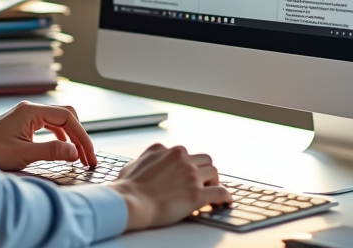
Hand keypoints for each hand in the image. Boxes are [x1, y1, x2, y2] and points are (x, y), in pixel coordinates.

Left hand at [0, 101, 97, 170]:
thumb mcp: (23, 154)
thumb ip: (51, 152)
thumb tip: (75, 152)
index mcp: (31, 112)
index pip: (68, 118)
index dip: (82, 137)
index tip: (89, 156)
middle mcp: (31, 109)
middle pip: (67, 115)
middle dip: (80, 135)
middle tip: (87, 157)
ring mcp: (27, 115)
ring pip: (60, 119)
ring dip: (71, 136)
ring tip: (78, 156)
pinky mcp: (24, 123)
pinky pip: (50, 125)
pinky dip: (61, 136)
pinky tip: (63, 149)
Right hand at [108, 144, 231, 230]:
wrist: (130, 202)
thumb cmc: (127, 188)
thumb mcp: (133, 164)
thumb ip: (146, 159)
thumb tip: (146, 162)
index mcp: (165, 150)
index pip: (185, 153)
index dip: (188, 165)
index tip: (189, 173)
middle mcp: (180, 158)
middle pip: (204, 159)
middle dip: (205, 170)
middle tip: (204, 182)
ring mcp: (190, 175)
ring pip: (214, 173)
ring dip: (214, 182)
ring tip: (212, 192)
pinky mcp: (197, 194)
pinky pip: (220, 192)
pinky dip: (225, 196)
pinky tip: (225, 201)